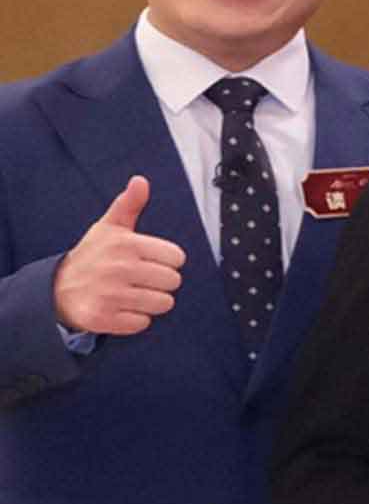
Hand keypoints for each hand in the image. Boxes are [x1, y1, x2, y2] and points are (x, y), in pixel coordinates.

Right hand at [45, 176, 181, 341]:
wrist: (56, 289)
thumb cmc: (92, 256)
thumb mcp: (109, 228)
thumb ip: (129, 204)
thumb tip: (141, 181)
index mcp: (125, 244)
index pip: (177, 258)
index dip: (166, 261)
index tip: (147, 260)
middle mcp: (119, 269)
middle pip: (173, 282)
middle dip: (160, 283)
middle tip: (138, 279)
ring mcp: (110, 295)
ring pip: (162, 304)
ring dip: (150, 302)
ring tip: (130, 294)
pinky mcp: (104, 319)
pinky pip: (143, 323)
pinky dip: (134, 319)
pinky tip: (119, 308)